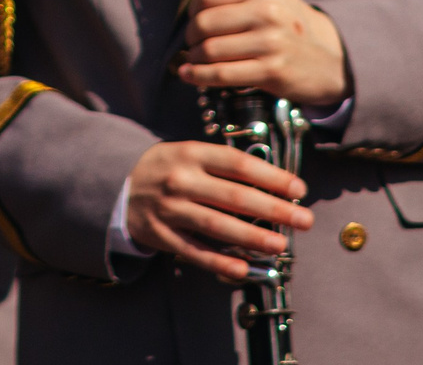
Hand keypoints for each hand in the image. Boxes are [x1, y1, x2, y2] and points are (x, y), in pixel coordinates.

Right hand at [123, 140, 311, 282]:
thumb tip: (274, 186)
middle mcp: (180, 180)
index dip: (272, 176)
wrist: (118, 184)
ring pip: (216, 226)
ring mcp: (169, 209)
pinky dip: (219, 263)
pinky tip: (243, 270)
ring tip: (280, 246)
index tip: (299, 189)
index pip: (238, 164)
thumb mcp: (191, 153)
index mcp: (191, 154)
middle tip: (303, 220)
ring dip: (252, 238)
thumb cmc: (168, 168)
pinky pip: (194, 252)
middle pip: (234, 197)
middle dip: (274, 210)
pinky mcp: (160, 235)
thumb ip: (225, 167)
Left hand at [174, 0, 349, 107]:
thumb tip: (195, 12)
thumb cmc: (295, 31)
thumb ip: (241, 1)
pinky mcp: (271, 71)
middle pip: (204, 23)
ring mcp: (270, 42)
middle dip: (190, 38)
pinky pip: (222, 74)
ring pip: (210, 50)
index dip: (192, 10)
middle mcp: (267, 12)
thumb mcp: (275, 1)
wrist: (334, 61)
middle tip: (192, 45)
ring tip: (194, 61)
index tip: (192, 21)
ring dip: (194, 59)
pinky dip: (200, 76)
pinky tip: (191, 75)